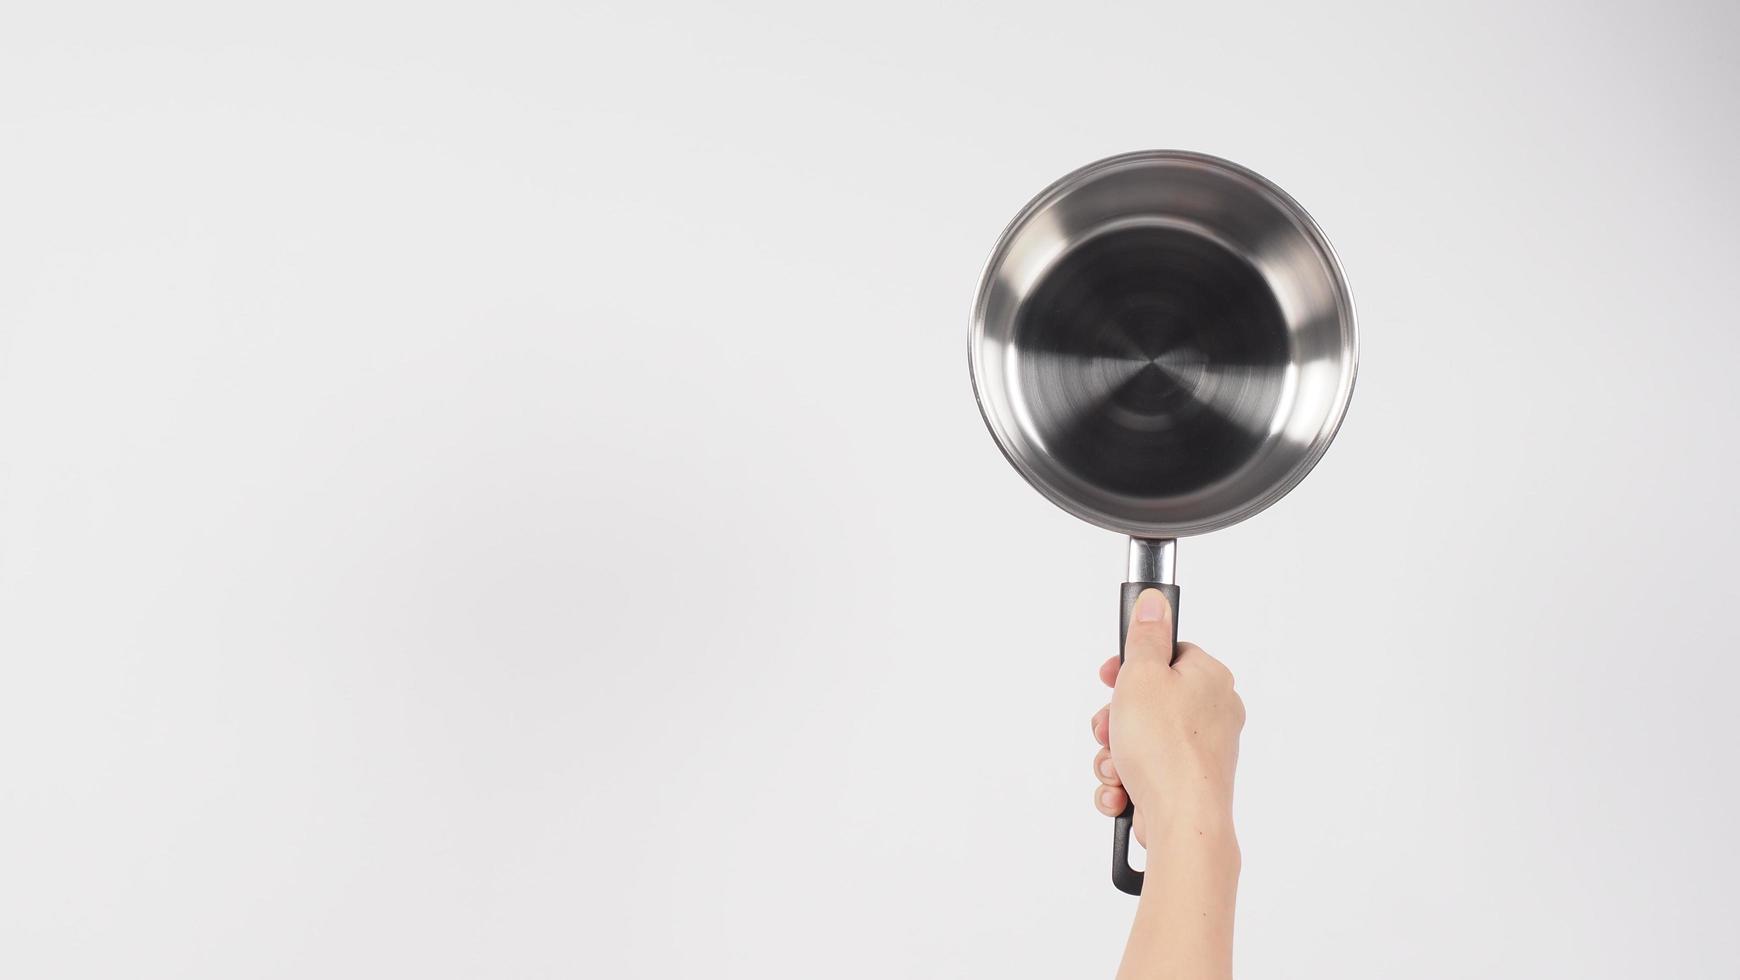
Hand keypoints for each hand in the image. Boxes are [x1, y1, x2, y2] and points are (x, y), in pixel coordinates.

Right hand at [1091, 588, 1243, 844]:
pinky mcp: (1187, 783)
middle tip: (1109, 728)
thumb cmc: (1165, 749)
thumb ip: (1145, 636)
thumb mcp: (1142, 675)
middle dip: (1115, 718)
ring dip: (1115, 753)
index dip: (1130, 665)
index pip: (1166, 654)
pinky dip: (1126, 782)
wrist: (1182, 820)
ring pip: (1140, 739)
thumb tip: (1155, 601)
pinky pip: (1145, 772)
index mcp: (1210, 678)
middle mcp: (1212, 713)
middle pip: (1147, 700)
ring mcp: (1200, 751)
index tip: (1109, 677)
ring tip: (1115, 767)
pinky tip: (1122, 791)